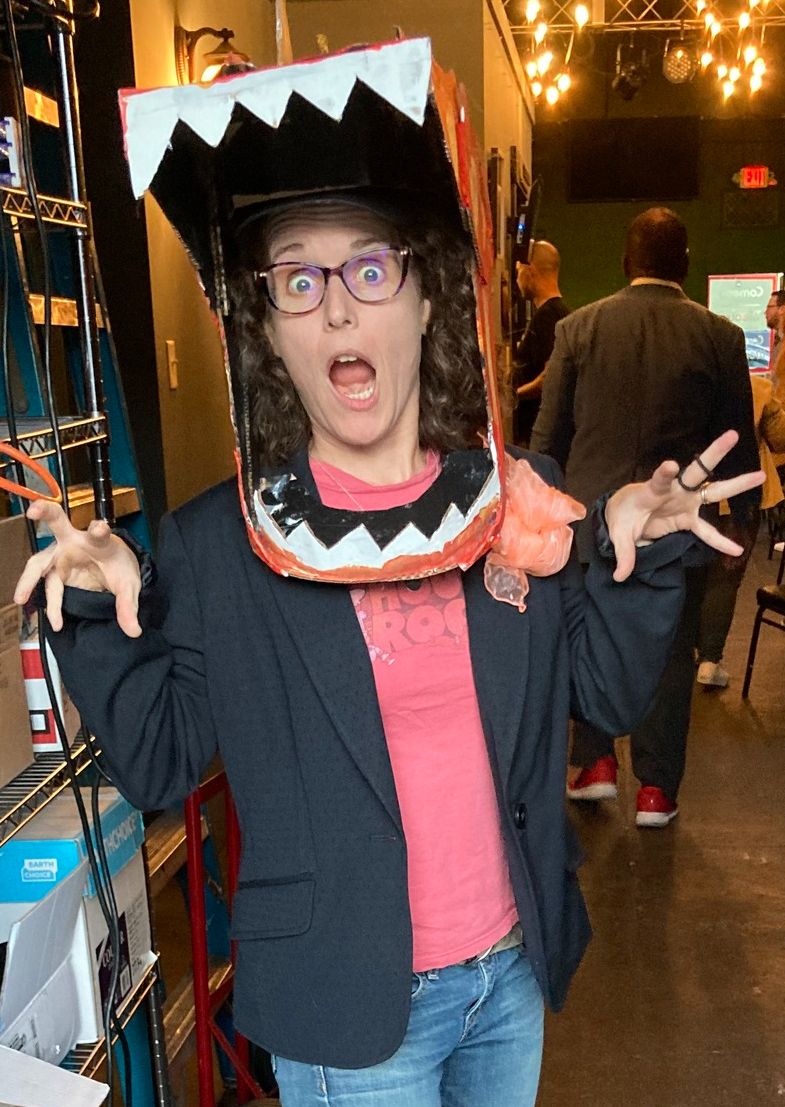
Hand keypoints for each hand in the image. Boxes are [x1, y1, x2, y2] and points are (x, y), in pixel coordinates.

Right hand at [13, 499, 142, 636]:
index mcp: (98, 539)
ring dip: (28, 579)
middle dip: (45, 513)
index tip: (100, 527)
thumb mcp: (129, 585)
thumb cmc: (119, 567)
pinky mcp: (55, 571)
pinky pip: (47, 588)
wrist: (112, 568)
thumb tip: (134, 632)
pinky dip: (50, 605)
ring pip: (40, 561)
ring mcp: (61, 555)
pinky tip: (55, 622)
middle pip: (56, 524)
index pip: (98, 531)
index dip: (98, 529)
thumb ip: (129, 605)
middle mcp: (75, 542)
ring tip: (20, 598)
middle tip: (34, 511)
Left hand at [605, 430, 764, 582]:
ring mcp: (685, 502)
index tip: (671, 465)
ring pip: (714, 491)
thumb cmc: (622, 516)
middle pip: (697, 471)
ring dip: (737, 483)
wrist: (625, 513)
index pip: (660, 479)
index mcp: (653, 490)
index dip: (665, 473)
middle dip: (714, 453)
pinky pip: (708, 531)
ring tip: (761, 475)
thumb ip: (623, 554)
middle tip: (733, 435)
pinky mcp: (688, 518)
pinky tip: (738, 550)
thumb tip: (619, 576)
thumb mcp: (619, 534)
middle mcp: (674, 491)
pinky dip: (721, 542)